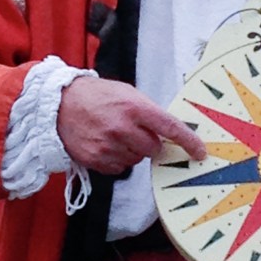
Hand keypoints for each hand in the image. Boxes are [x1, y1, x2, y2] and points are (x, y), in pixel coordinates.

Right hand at [58, 76, 205, 173]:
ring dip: (132, 150)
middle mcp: (123, 128)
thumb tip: (170, 131)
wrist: (60, 105)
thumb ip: (148, 111)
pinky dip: (118, 159)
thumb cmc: (96, 96)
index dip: (188, 141)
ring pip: (137, 160)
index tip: (200, 152)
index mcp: (134, 107)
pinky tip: (106, 144)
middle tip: (135, 130)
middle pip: (154, 148)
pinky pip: (120, 168)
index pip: (170, 127)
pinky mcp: (97, 160)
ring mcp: (109, 146)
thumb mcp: (126, 93)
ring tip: (114, 134)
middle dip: (150, 143)